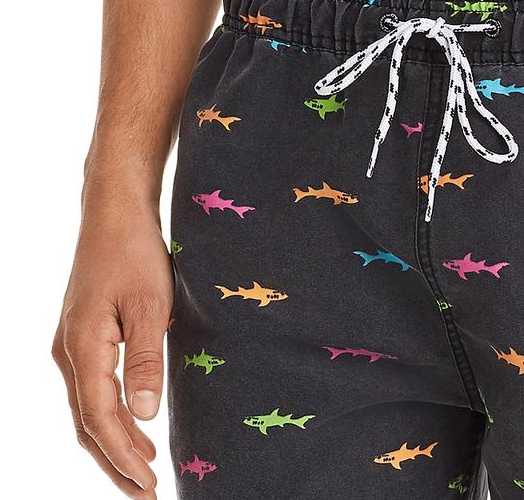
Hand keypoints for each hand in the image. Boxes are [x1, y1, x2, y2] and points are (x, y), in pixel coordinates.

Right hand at [51, 202, 171, 499]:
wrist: (114, 213)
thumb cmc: (135, 253)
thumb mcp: (152, 306)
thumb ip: (148, 361)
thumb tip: (145, 414)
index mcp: (83, 348)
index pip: (101, 418)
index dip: (124, 455)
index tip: (150, 483)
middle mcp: (69, 352)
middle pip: (87, 424)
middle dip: (116, 462)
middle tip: (146, 494)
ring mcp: (73, 346)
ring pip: (88, 410)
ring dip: (114, 444)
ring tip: (143, 473)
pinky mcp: (84, 338)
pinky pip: (93, 391)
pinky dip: (112, 418)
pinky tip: (135, 427)